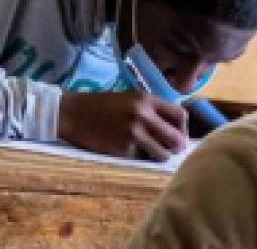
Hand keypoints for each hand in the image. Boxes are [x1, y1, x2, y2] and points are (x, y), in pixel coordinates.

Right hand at [58, 91, 188, 160]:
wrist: (72, 113)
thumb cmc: (102, 105)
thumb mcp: (129, 98)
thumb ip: (152, 110)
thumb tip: (178, 130)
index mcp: (146, 99)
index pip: (181, 115)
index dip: (183, 129)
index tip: (178, 135)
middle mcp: (142, 115)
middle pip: (177, 139)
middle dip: (176, 147)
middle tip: (169, 149)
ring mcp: (133, 133)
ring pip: (163, 154)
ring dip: (159, 155)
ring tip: (150, 152)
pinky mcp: (124, 148)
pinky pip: (143, 159)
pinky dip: (140, 157)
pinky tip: (129, 150)